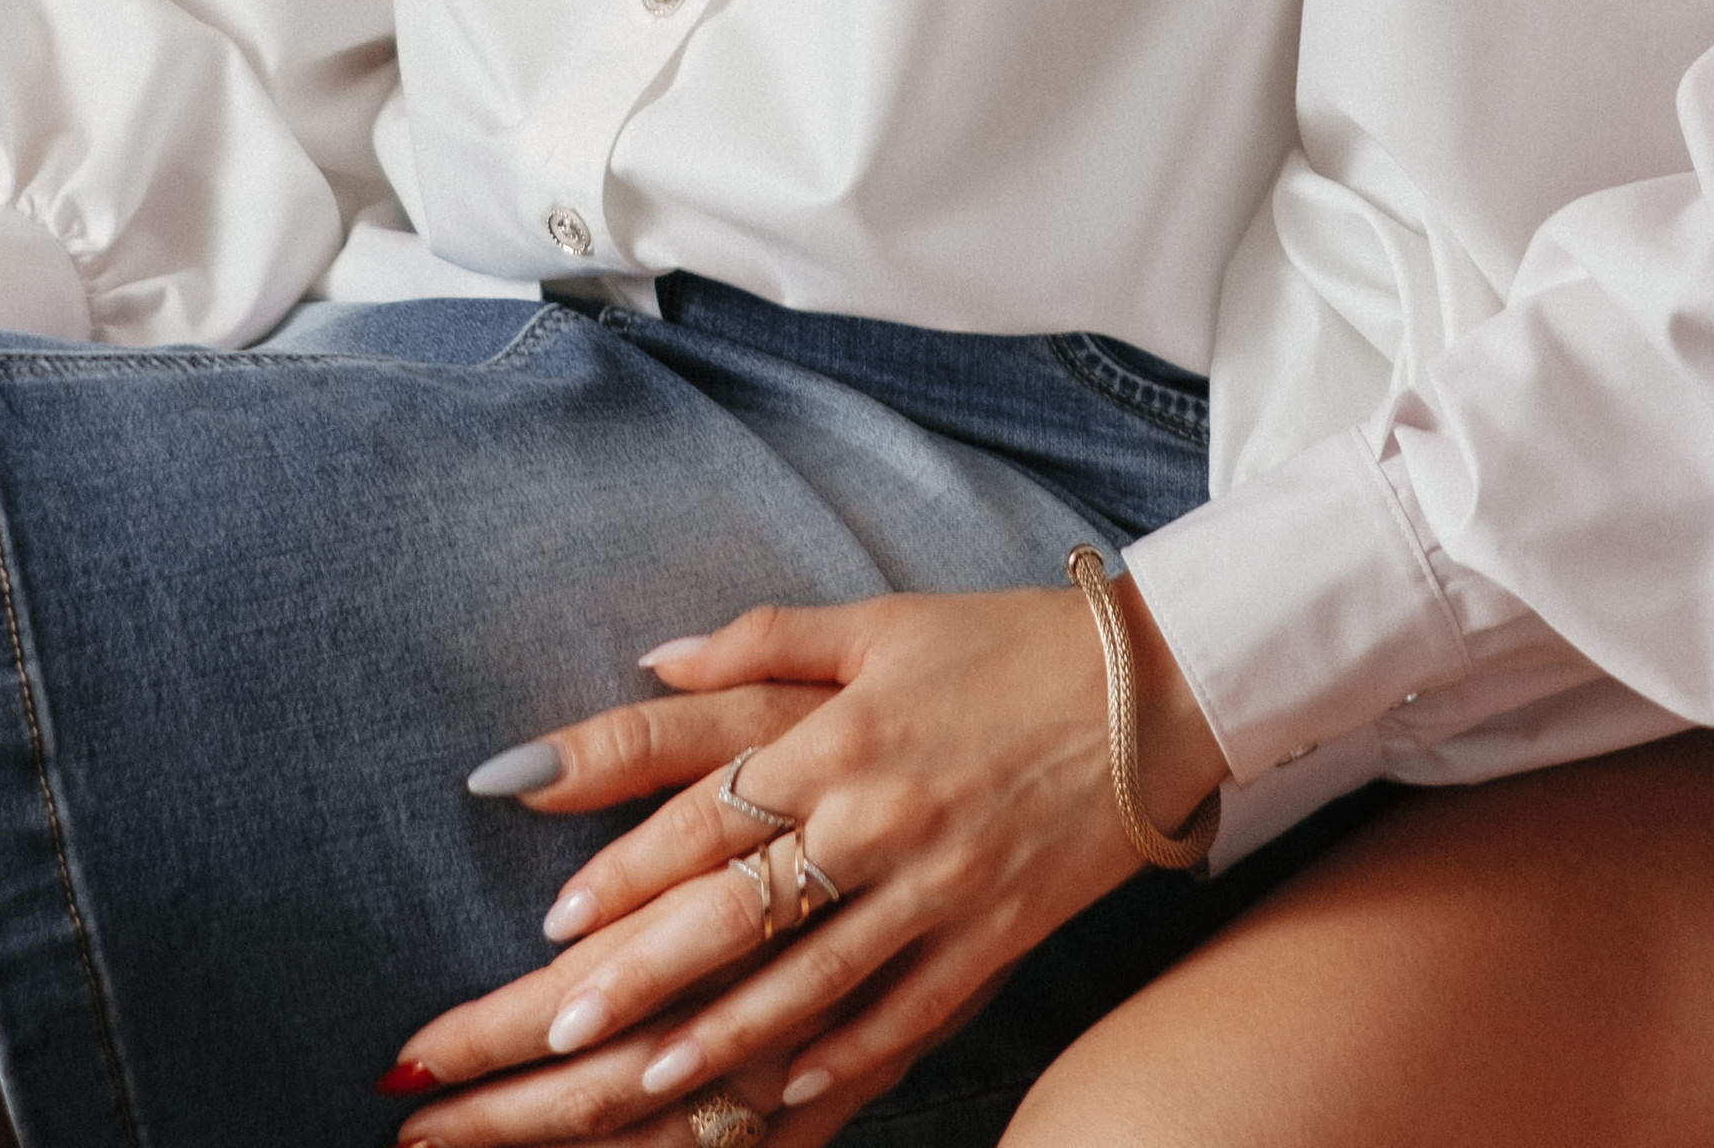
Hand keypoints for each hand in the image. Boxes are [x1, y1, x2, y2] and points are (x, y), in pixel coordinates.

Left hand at [390, 580, 1226, 1143]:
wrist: (1158, 685)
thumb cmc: (1008, 643)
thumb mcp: (884, 619)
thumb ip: (765, 636)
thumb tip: (656, 655)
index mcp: (845, 733)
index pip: (712, 812)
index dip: (628, 868)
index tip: (555, 918)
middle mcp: (882, 817)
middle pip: (742, 911)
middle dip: (643, 976)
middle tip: (556, 1033)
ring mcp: (940, 887)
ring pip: (812, 983)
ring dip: (722, 1039)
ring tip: (645, 1082)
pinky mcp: (994, 937)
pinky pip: (908, 1014)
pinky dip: (846, 1059)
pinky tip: (788, 1093)